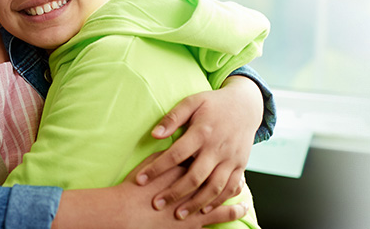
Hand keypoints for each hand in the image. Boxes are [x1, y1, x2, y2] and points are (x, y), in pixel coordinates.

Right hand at [56, 152, 247, 228]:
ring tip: (244, 193)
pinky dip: (230, 212)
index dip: (214, 154)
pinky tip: (240, 210)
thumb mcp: (148, 165)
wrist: (125, 213)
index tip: (224, 149)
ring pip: (221, 194)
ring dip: (235, 193)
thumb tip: (176, 147)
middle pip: (217, 175)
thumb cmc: (134, 190)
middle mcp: (193, 183)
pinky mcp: (193, 222)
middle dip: (230, 173)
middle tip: (241, 173)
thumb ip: (165, 156)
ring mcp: (195, 204)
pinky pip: (217, 216)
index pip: (203, 157)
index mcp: (183, 167)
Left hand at [130, 76, 261, 218]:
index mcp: (202, 131)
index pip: (176, 154)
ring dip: (196, 203)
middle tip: (156, 204)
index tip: (140, 180)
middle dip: (174, 192)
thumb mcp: (192, 102)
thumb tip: (154, 135)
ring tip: (178, 214)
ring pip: (214, 187)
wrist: (246, 105)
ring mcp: (231, 158)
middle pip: (195, 176)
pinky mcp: (241, 165)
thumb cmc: (214, 104)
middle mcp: (217, 147)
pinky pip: (230, 188)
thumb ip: (173, 118)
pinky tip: (204, 210)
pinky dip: (218, 201)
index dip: (157, 168)